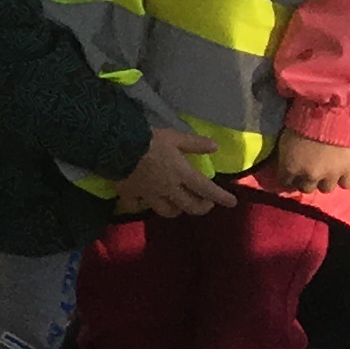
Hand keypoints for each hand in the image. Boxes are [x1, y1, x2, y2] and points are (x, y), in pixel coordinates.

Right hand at [110, 128, 225, 218]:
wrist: (117, 146)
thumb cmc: (149, 140)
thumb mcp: (175, 137)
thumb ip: (195, 144)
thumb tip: (215, 147)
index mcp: (182, 174)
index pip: (206, 189)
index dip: (221, 197)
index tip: (232, 202)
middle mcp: (169, 189)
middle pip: (189, 206)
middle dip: (201, 207)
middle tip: (205, 203)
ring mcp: (149, 194)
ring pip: (166, 211)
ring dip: (176, 210)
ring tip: (178, 205)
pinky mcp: (130, 194)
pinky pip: (136, 206)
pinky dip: (140, 206)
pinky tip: (142, 203)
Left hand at [256, 128, 349, 195]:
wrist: (328, 114)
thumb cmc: (301, 121)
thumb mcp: (284, 140)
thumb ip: (285, 158)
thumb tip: (286, 166)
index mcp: (289, 168)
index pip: (285, 183)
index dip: (290, 177)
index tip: (292, 174)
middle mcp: (308, 177)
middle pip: (306, 188)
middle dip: (307, 180)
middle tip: (311, 171)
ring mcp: (329, 176)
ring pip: (325, 188)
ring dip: (325, 181)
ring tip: (327, 170)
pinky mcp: (348, 172)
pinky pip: (346, 184)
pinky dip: (344, 179)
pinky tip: (342, 171)